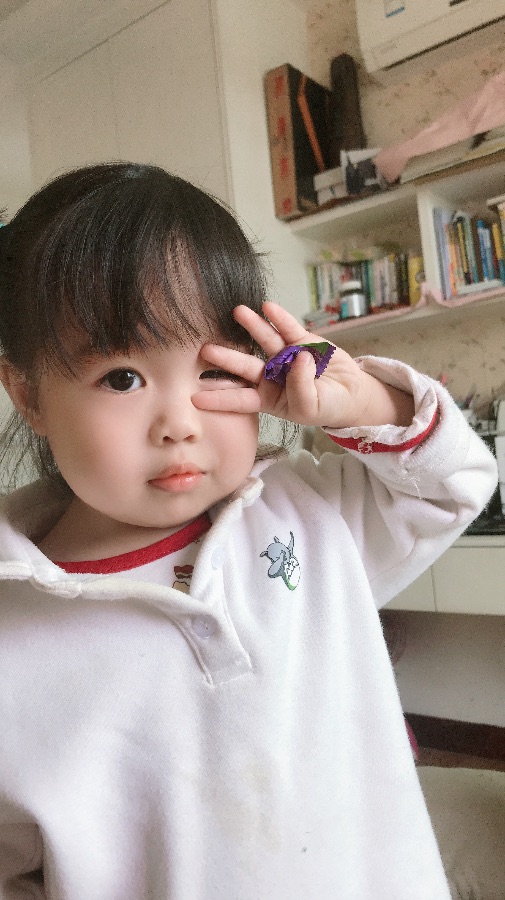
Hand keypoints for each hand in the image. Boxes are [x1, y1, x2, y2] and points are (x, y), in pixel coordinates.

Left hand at [192, 301, 372, 428]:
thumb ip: (301, 387)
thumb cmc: (326, 406)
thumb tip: (297, 358)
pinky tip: (267, 307)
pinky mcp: (301, 340)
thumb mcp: (311, 407)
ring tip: (238, 311)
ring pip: (264, 340)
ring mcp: (284, 356)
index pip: (239, 399)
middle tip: (205, 350)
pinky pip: (288, 328)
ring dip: (251, 326)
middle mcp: (270, 376)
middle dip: (226, 358)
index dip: (219, 399)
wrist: (351, 394)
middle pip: (245, 367)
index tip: (194, 399)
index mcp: (267, 398)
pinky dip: (279, 318)